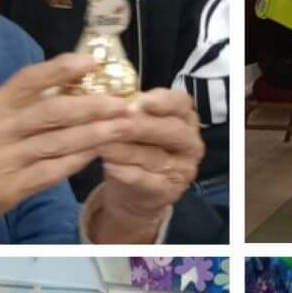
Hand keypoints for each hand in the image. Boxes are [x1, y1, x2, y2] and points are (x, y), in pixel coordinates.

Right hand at [0, 54, 132, 241]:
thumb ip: (23, 103)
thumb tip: (71, 82)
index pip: (27, 80)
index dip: (61, 69)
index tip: (91, 63)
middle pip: (50, 112)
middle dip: (90, 106)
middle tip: (121, 103)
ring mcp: (2, 160)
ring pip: (56, 143)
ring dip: (94, 134)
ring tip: (123, 127)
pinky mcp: (10, 187)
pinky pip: (52, 171)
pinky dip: (78, 160)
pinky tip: (99, 152)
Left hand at [90, 88, 203, 238]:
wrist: (133, 193)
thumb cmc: (134, 149)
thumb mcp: (136, 125)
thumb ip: (132, 111)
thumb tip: (111, 99)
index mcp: (185, 119)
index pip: (181, 103)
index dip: (161, 100)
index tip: (137, 101)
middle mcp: (190, 144)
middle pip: (172, 130)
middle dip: (142, 125)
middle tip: (116, 122)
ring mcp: (182, 170)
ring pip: (154, 156)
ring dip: (125, 149)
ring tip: (101, 143)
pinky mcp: (167, 192)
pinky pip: (146, 180)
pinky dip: (126, 172)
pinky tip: (108, 166)